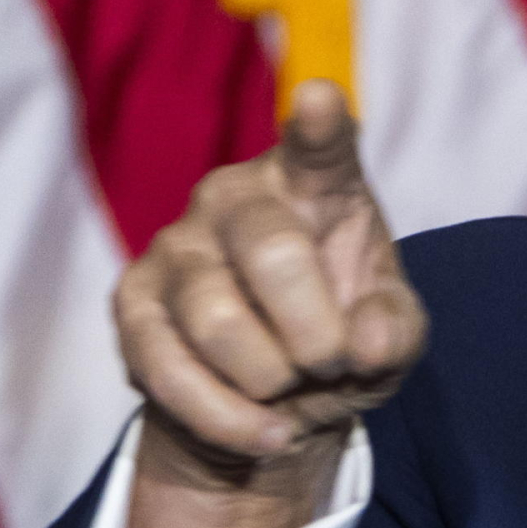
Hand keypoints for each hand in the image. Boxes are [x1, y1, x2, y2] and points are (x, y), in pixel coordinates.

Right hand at [113, 81, 426, 527]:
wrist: (275, 403)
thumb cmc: (342, 342)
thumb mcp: (391, 341)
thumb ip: (394, 332)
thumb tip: (364, 341)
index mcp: (315, 185)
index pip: (320, 148)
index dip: (320, 125)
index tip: (319, 97)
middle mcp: (236, 196)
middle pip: (273, 254)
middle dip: (316, 334)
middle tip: (332, 363)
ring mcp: (176, 245)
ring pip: (218, 322)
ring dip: (272, 381)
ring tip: (292, 390)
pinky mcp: (132, 304)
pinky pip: (170, 370)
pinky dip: (230, 418)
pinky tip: (267, 431)